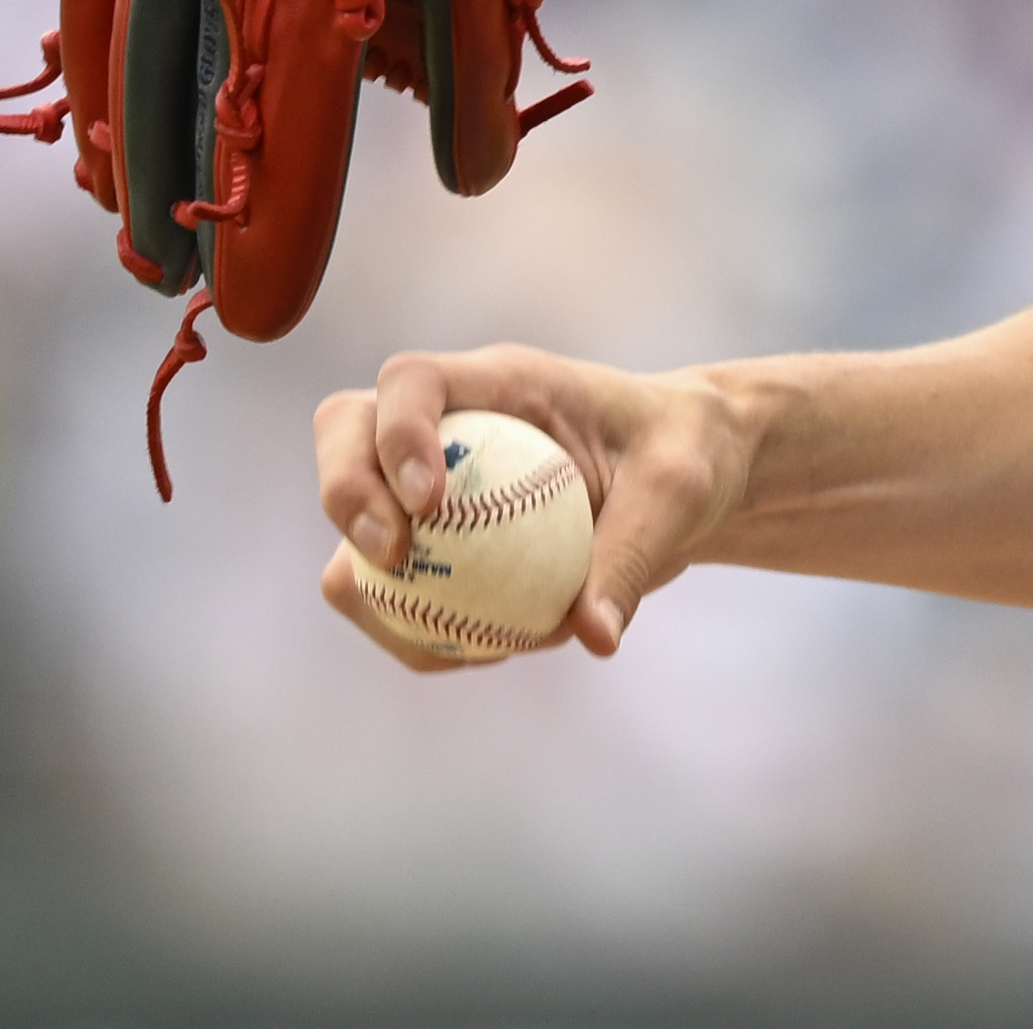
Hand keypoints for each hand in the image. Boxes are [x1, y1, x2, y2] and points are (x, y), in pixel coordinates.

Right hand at [313, 342, 755, 666]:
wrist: (688, 476)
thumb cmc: (686, 456)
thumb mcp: (679, 493)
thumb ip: (634, 552)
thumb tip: (594, 635)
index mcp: (502, 382)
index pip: (414, 380)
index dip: (396, 433)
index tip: (429, 502)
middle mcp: (449, 422)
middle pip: (346, 432)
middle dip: (344, 493)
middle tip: (395, 557)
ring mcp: (429, 481)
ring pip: (350, 530)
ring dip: (375, 590)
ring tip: (462, 639)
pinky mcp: (433, 544)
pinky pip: (390, 596)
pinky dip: (416, 633)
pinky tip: (486, 652)